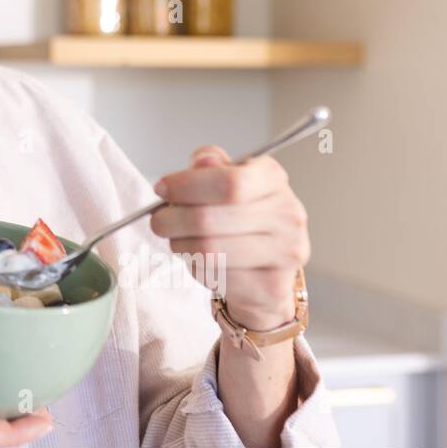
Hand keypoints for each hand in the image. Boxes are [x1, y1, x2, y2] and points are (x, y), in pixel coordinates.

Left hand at [150, 146, 309, 330]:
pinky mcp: (273, 285)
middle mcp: (287, 214)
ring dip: (180, 245)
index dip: (186, 186)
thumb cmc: (239, 218)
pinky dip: (197, 268)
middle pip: (210, 218)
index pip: (228, 182)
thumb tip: (202, 161)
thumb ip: (210, 167)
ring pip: (208, 250)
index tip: (162, 189)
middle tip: (159, 221)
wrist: (265, 268)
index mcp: (273, 178)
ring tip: (178, 240)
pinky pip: (217, 276)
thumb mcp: (223, 180)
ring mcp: (286, 252)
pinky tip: (202, 261)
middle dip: (171, 220)